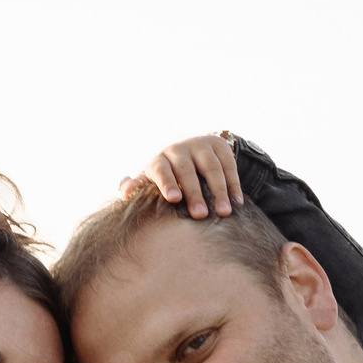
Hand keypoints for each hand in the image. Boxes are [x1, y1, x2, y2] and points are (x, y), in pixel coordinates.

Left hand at [124, 132, 242, 219]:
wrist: (192, 151)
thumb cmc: (168, 176)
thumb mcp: (152, 180)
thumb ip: (139, 187)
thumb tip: (125, 194)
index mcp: (160, 160)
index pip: (161, 169)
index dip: (167, 183)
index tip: (174, 199)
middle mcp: (180, 150)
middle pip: (187, 171)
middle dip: (195, 193)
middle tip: (200, 215)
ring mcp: (201, 147)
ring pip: (211, 168)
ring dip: (219, 191)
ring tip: (224, 213)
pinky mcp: (220, 147)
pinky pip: (229, 166)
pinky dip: (234, 184)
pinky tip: (237, 202)